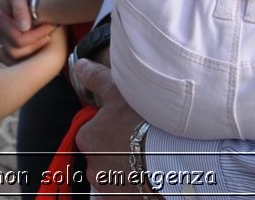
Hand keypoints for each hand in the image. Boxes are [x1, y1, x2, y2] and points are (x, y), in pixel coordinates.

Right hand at [0, 0, 55, 61]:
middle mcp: (0, 33)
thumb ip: (20, 8)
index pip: (18, 40)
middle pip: (16, 52)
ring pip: (16, 57)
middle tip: (50, 32)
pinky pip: (19, 55)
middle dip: (36, 44)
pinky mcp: (11, 40)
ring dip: (34, 49)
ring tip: (47, 36)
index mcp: (0, 23)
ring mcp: (4, 38)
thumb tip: (24, 27)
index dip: (36, 36)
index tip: (50, 25)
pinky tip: (42, 41)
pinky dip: (30, 52)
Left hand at [73, 59, 137, 187]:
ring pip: (114, 173)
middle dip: (117, 148)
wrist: (174, 161)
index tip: (129, 123)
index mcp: (87, 139)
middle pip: (102, 154)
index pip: (93, 130)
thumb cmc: (144, 124)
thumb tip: (80, 67)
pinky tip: (149, 174)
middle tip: (142, 139)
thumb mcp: (118, 92)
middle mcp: (92, 167)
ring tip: (149, 157)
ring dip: (126, 166)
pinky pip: (125, 190)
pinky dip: (134, 183)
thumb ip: (96, 79)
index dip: (111, 125)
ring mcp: (107, 188)